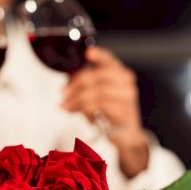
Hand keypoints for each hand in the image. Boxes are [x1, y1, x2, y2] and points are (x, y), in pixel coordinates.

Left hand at [62, 46, 148, 177]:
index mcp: (120, 74)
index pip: (109, 60)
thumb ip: (84, 86)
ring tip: (66, 106)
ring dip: (76, 99)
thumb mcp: (95, 96)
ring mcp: (127, 97)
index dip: (99, 55)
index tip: (87, 53)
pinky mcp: (123, 112)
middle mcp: (126, 83)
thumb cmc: (109, 114)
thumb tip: (67, 81)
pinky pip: (99, 105)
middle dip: (75, 84)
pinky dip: (83, 108)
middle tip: (63, 93)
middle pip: (97, 76)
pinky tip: (75, 111)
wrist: (125, 135)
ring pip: (97, 91)